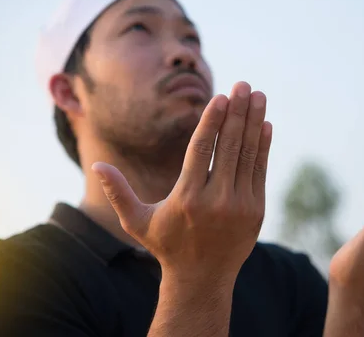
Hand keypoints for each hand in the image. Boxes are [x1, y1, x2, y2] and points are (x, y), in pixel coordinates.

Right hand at [92, 82, 272, 283]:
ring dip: (254, 122)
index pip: (201, 150)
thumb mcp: (137, 222)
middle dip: (237, 112)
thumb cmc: (166, 245)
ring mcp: (240, 205)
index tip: (220, 97)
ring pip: (247, 155)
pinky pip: (260, 171)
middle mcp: (216, 200)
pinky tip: (265, 125)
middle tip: (243, 85)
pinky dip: (263, 147)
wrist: (202, 278)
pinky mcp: (256, 211)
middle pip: (228, 146)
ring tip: (258, 96)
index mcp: (187, 198)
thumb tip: (98, 165)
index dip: (212, 121)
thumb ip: (118, 193)